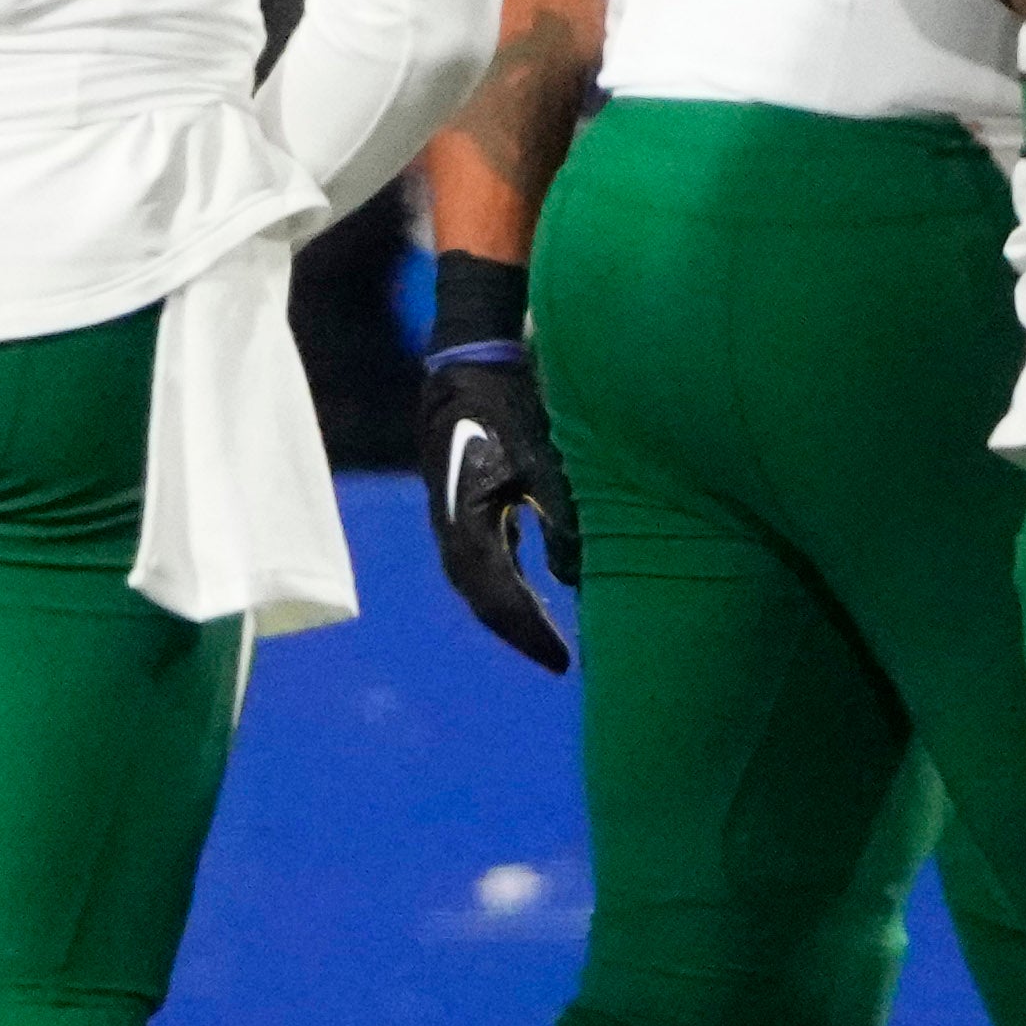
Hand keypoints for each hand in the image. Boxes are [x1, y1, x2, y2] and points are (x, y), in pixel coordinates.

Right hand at [420, 336, 583, 670]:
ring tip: (547, 637)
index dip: (530, 634)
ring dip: (511, 613)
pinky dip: (506, 584)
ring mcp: (451, 519)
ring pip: (479, 584)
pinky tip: (533, 591)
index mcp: (466, 524)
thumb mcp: (538, 457)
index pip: (498, 599)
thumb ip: (558, 513)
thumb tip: (574, 575)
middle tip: (560, 660)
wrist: (467, 363)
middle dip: (520, 633)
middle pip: (484, 601)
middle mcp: (451, 531)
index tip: (563, 662)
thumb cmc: (505, 404)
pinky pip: (481, 562)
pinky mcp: (461, 506)